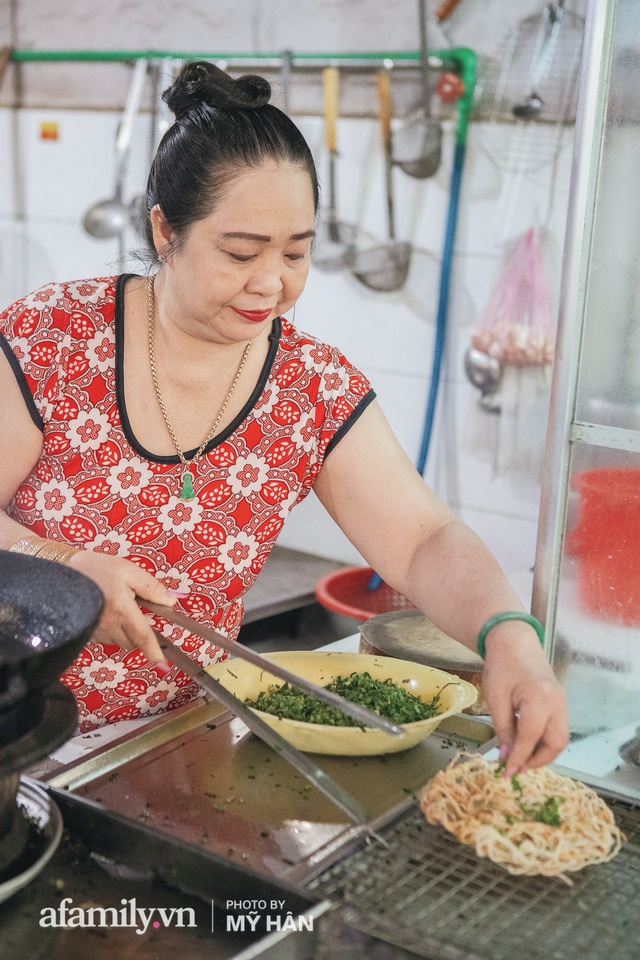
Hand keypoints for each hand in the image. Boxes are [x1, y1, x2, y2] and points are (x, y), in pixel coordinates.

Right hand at [68, 550, 177, 664]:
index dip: (154, 650)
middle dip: (140, 634)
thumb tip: (171, 601)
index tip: (162, 663)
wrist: (56, 577)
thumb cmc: (94, 570)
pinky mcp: (86, 634)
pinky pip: (105, 639)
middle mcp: (109, 626)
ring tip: (119, 608)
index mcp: (122, 610)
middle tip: (140, 614)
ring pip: (118, 641)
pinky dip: (111, 630)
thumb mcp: (127, 570)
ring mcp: (96, 633)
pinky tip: (106, 613)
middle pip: (132, 642)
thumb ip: (151, 587)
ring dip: (125, 632)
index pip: (143, 637)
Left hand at [481, 624, 568, 774]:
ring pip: (560, 738)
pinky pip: (557, 729)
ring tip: (521, 759)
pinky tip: (528, 744)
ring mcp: (562, 702)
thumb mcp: (496, 698)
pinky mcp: (560, 702)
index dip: (518, 758)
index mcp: (539, 699)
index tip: (506, 773)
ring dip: (543, 753)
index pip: (530, 738)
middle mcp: (557, 703)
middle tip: (516, 768)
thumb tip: (506, 755)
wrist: (515, 641)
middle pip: (556, 743)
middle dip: (537, 760)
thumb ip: (502, 728)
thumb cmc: (502, 665)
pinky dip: (545, 741)